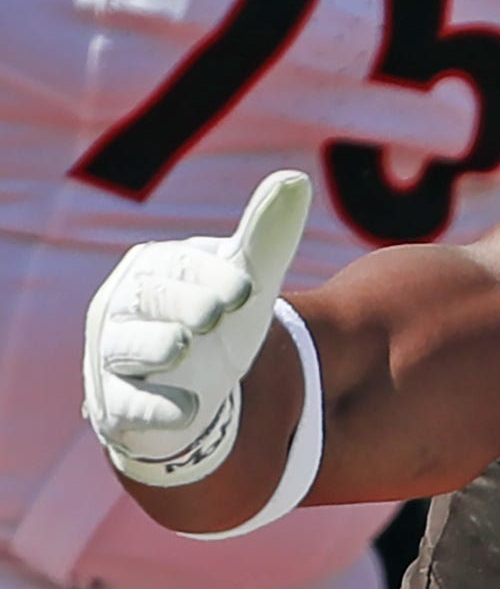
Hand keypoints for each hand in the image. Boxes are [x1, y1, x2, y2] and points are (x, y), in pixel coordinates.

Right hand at [83, 171, 311, 485]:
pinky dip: (153, 409)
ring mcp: (113, 360)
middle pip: (146, 300)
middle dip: (181, 304)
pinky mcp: (116, 408)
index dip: (212, 275)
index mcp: (150, 271)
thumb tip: (296, 178)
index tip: (247, 288)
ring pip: (127, 348)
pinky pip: (128, 407)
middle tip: (212, 314)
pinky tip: (186, 410)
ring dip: (155, 347)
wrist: (193, 393)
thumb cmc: (217, 324)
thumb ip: (268, 236)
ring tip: (181, 347)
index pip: (177, 265)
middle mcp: (120, 310)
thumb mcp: (246, 283)